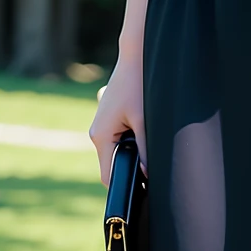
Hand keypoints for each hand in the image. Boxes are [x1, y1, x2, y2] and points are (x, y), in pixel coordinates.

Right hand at [90, 48, 144, 187]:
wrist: (136, 57)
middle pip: (112, 164)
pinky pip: (118, 139)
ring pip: (116, 151)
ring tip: (150, 150)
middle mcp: (97, 133)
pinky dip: (131, 141)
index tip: (142, 192)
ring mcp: (102, 125)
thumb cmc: (138, 86)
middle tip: (153, 172)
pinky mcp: (109, 118)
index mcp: (100, 136)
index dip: (124, 187)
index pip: (108, 175)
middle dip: (130, 170)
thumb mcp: (145, 121)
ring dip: (132, 154)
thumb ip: (144, 150)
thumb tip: (146, 174)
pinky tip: (145, 132)